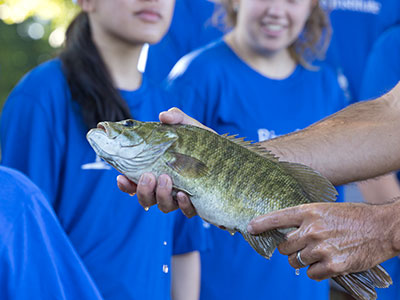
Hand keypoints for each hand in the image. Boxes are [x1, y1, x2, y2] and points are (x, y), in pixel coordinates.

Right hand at [117, 108, 211, 216]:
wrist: (233, 159)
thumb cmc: (206, 145)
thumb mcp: (191, 129)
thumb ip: (177, 119)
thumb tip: (164, 116)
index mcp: (159, 172)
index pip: (136, 182)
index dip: (126, 184)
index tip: (121, 177)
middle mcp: (167, 188)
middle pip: (146, 198)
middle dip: (143, 190)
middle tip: (149, 175)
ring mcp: (182, 198)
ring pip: (164, 206)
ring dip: (161, 195)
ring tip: (166, 179)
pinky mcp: (198, 205)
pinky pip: (187, 211)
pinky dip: (183, 205)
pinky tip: (184, 194)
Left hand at [247, 202, 398, 280]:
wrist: (382, 228)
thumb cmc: (353, 216)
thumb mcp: (326, 209)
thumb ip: (305, 219)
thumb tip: (284, 231)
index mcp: (309, 211)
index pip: (277, 218)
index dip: (261, 224)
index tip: (250, 228)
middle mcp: (312, 229)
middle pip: (284, 246)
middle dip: (290, 248)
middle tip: (305, 244)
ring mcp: (321, 248)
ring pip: (296, 261)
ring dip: (304, 259)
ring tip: (322, 251)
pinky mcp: (333, 265)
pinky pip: (310, 273)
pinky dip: (317, 270)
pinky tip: (329, 261)